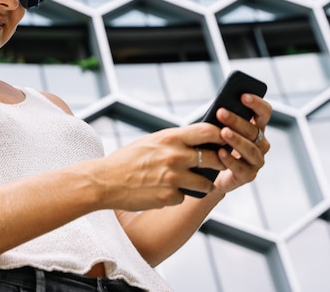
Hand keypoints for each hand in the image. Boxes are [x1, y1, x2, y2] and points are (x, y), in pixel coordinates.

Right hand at [96, 121, 225, 210]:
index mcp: (170, 138)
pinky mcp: (169, 197)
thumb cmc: (127, 159)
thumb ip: (175, 141)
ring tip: (192, 183)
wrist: (105, 181)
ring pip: (206, 184)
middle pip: (214, 159)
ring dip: (203, 185)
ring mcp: (173, 178)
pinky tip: (163, 192)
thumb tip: (199, 140)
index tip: (224, 140)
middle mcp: (175, 156)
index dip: (222, 136)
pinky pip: (185, 197)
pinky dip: (178, 196)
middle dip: (218, 164)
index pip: (208, 131)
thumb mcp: (152, 141)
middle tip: (216, 165)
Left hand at [210, 93, 271, 192]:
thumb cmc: (213, 144)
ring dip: (236, 140)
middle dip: (237, 120)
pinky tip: (220, 153)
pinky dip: (231, 160)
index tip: (243, 95)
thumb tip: (219, 108)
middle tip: (221, 112)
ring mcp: (256, 161)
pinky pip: (241, 168)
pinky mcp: (248, 176)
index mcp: (256, 128)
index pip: (264, 112)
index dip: (256, 103)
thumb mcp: (216, 128)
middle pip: (254, 130)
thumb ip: (221, 119)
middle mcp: (261, 143)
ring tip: (222, 132)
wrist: (208, 173)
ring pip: (251, 149)